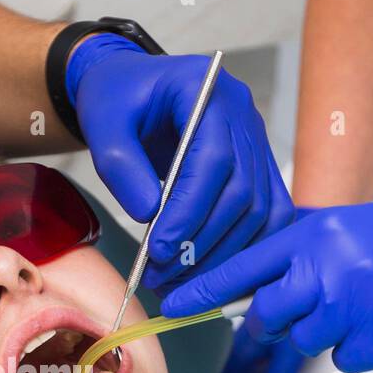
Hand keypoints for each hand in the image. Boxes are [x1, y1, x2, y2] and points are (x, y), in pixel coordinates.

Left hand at [67, 35, 293, 291]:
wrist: (134, 90)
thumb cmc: (117, 100)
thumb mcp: (103, 124)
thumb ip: (120, 165)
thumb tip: (148, 214)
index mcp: (207, 90)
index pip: (212, 160)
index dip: (188, 211)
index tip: (158, 251)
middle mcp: (243, 115)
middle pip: (241, 191)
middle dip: (202, 242)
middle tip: (162, 276)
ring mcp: (256, 142)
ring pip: (259, 210)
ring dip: (221, 255)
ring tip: (177, 282)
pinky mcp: (259, 167)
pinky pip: (269, 214)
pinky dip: (245, 249)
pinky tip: (212, 275)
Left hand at [162, 200, 372, 372]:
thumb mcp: (352, 229)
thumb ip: (304, 254)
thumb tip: (257, 294)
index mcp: (319, 232)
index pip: (247, 265)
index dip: (205, 289)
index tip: (172, 306)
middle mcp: (330, 265)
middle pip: (270, 315)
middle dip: (275, 330)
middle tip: (295, 331)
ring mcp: (355, 303)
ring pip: (307, 341)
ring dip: (331, 335)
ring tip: (371, 309)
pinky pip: (346, 359)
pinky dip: (365, 349)